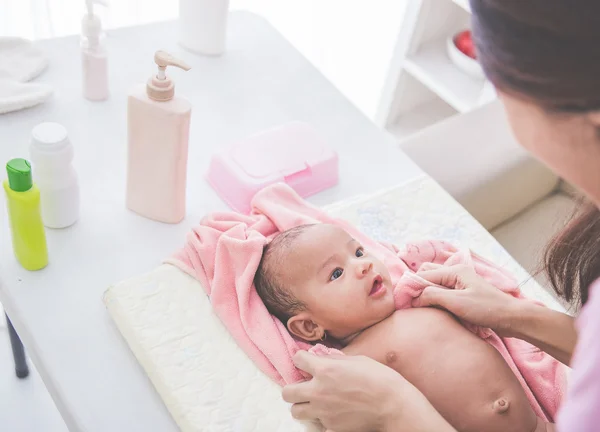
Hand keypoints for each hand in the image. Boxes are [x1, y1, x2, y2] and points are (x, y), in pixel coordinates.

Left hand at [283, 351, 455, 431]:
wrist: (393, 406)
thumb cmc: (380, 378)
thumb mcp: (357, 360)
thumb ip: (336, 359)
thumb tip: (324, 357)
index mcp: (324, 369)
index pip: (297, 359)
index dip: (301, 359)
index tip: (307, 361)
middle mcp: (318, 391)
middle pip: (287, 392)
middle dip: (293, 387)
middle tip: (304, 386)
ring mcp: (323, 411)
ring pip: (295, 412)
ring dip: (302, 405)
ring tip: (314, 402)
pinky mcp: (331, 427)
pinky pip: (317, 425)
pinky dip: (321, 421)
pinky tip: (332, 415)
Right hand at [412, 264, 521, 336]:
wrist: (511, 318)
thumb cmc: (487, 309)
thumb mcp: (456, 302)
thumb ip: (433, 296)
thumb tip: (414, 298)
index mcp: (454, 271)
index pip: (424, 275)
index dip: (412, 288)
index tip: (403, 303)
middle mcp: (455, 273)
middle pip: (427, 274)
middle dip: (417, 287)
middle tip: (411, 303)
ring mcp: (459, 283)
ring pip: (434, 283)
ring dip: (425, 293)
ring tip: (420, 307)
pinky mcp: (462, 294)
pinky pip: (441, 292)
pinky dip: (434, 298)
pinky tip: (432, 308)